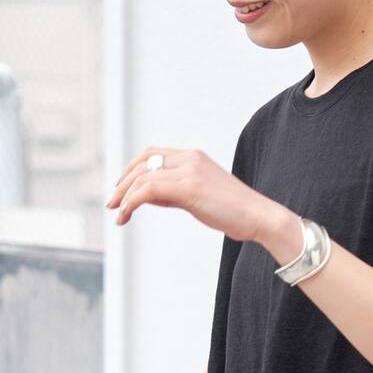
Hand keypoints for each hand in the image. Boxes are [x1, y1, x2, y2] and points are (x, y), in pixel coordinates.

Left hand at [106, 145, 279, 243]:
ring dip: (124, 196)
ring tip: (116, 213)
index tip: (122, 189)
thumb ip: (175, 192)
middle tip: (112, 202)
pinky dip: (132, 203)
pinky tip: (126, 216)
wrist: (259, 217)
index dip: (132, 170)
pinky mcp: (189, 187)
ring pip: (143, 177)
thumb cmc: (234, 213)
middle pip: (143, 162)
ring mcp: (189, 171)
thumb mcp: (200, 197)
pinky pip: (149, 191)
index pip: (153, 155)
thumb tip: (148, 196)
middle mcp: (189, 158)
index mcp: (194, 157)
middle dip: (123, 182)